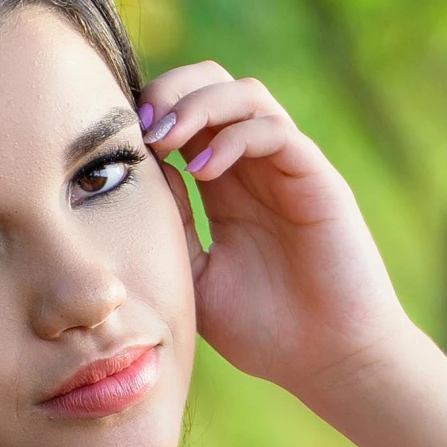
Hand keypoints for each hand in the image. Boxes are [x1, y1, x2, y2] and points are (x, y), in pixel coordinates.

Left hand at [138, 62, 413, 396]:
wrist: (329, 362)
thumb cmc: (265, 330)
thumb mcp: (195, 276)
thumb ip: (170, 223)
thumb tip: (136, 172)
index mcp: (225, 185)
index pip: (186, 114)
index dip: (150, 111)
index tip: (117, 140)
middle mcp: (257, 167)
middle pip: (214, 84)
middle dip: (171, 90)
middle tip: (140, 127)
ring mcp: (288, 169)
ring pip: (246, 94)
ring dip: (198, 104)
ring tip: (165, 139)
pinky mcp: (317, 180)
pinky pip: (275, 130)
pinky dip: (234, 136)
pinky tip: (204, 170)